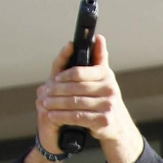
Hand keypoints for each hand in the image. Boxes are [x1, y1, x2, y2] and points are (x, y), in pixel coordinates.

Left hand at [35, 36, 143, 162]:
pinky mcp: (103, 120)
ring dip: (57, 104)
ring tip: (45, 104)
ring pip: (75, 103)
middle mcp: (110, 89)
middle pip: (75, 88)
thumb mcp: (104, 78)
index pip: (80, 72)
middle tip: (45, 92)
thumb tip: (99, 37)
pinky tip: (52, 116)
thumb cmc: (105, 98)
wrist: (118, 126)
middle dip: (57, 91)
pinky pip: (77, 117)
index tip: (54, 78)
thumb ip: (99, 58)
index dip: (65, 75)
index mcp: (107, 75)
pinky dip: (62, 116)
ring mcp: (108, 105)